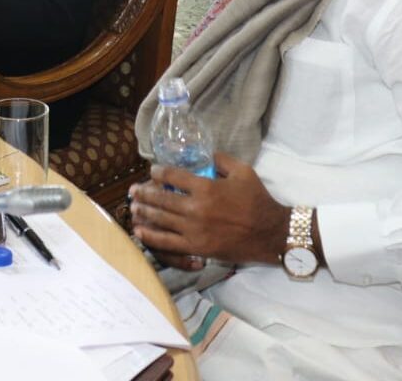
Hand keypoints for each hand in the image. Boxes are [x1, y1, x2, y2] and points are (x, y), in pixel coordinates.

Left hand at [129, 153, 289, 265]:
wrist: (269, 233)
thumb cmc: (257, 200)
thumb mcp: (243, 171)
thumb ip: (221, 160)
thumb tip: (204, 154)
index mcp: (206, 187)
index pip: (173, 176)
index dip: (158, 172)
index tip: (153, 171)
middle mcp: (196, 208)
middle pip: (161, 198)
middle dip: (143, 192)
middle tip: (133, 190)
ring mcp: (194, 229)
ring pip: (160, 219)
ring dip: (143, 211)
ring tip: (133, 206)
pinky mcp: (195, 247)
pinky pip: (167, 242)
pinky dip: (151, 236)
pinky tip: (140, 230)